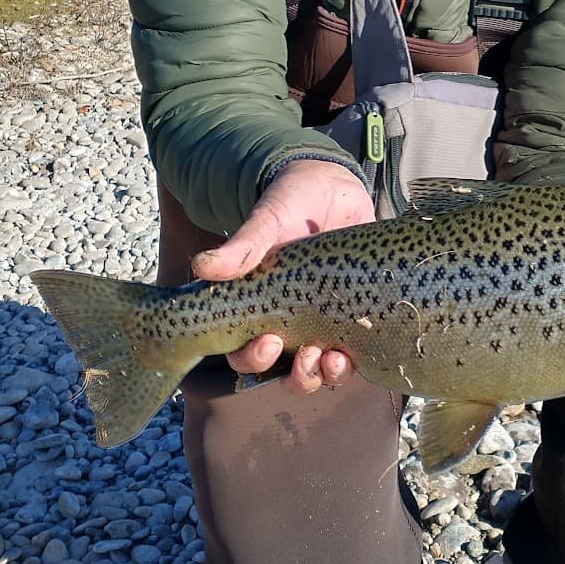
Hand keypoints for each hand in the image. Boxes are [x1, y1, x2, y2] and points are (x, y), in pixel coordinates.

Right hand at [193, 159, 374, 392]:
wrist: (334, 187)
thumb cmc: (290, 204)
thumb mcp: (268, 221)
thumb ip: (242, 246)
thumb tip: (201, 266)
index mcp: (261, 308)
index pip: (246, 352)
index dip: (253, 358)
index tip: (268, 341)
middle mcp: (292, 323)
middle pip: (287, 371)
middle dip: (297, 375)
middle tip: (307, 359)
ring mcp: (327, 321)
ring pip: (323, 369)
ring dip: (327, 374)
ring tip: (335, 361)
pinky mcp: (359, 313)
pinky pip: (359, 349)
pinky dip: (359, 358)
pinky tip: (363, 351)